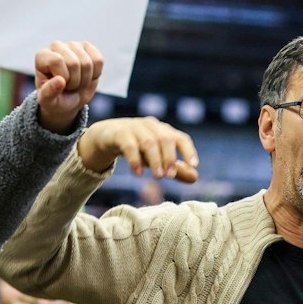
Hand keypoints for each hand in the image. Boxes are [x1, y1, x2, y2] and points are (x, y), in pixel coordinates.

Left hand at [33, 41, 103, 134]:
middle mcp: (56, 46)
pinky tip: (88, 76)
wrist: (69, 98)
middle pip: (74, 63)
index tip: (60, 86)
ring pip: (87, 63)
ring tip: (77, 82)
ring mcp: (73, 45)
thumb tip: (60, 80)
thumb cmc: (55, 99)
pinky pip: (98, 60)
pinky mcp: (87, 47)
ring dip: (86, 79)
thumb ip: (49, 93)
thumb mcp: (48, 101)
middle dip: (75, 81)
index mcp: (42, 56)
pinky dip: (96, 74)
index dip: (63, 78)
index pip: (57, 60)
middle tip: (69, 86)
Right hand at [77, 117, 198, 180]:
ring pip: (149, 142)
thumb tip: (195, 177)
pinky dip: (135, 160)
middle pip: (165, 139)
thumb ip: (176, 168)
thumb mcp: (157, 158)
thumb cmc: (138, 147)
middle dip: (170, 158)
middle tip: (170, 176)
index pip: (180, 138)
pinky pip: (129, 146)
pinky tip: (138, 173)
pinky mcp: (119, 133)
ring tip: (158, 177)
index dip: (188, 150)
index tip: (193, 165)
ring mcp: (135, 127)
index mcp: (164, 130)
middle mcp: (152, 126)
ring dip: (155, 160)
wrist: (107, 136)